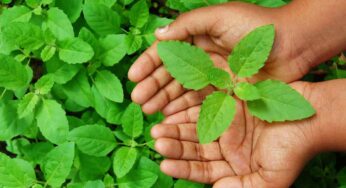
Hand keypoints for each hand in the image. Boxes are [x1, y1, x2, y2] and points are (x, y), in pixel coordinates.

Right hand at [128, 1, 345, 114]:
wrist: (293, 44)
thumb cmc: (257, 26)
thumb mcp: (219, 16)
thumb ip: (188, 25)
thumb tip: (158, 34)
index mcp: (198, 38)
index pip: (167, 52)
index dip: (149, 64)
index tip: (133, 77)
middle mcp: (203, 58)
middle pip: (171, 74)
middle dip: (153, 86)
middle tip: (139, 101)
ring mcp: (213, 77)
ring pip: (183, 90)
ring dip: (164, 99)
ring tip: (150, 111)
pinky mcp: (225, 93)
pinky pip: (200, 102)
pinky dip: (184, 109)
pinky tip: (171, 116)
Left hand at [151, 81, 319, 187]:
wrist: (309, 117)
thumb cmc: (292, 150)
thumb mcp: (270, 180)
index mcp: (231, 165)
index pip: (201, 169)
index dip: (183, 168)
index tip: (165, 165)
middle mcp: (224, 145)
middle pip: (194, 148)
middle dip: (174, 146)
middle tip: (156, 142)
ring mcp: (224, 123)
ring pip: (194, 128)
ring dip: (176, 128)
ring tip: (158, 128)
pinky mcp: (227, 102)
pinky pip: (203, 106)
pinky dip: (188, 109)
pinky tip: (172, 110)